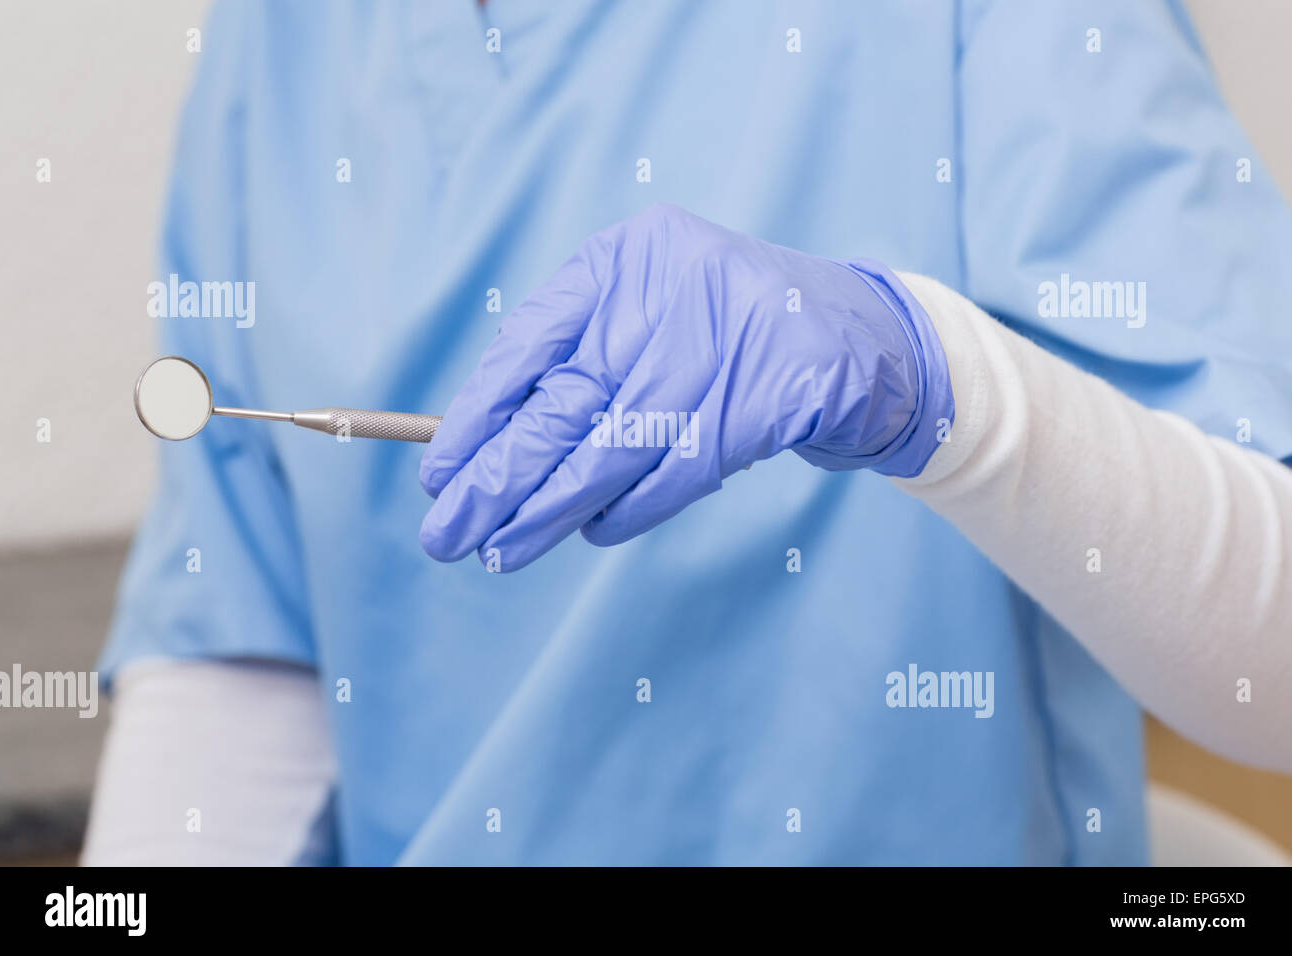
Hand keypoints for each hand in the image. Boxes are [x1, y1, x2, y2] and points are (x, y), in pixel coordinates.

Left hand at [419, 204, 951, 570]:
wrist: (852, 334)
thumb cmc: (727, 326)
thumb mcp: (649, 311)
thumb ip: (582, 361)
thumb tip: (484, 447)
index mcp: (626, 261)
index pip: (529, 344)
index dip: (477, 415)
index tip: (438, 471)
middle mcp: (667, 296)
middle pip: (561, 406)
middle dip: (496, 479)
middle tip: (446, 533)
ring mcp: (720, 351)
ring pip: (610, 451)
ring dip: (548, 511)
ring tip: (498, 550)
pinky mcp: (762, 407)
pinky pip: (675, 475)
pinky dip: (628, 509)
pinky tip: (587, 532)